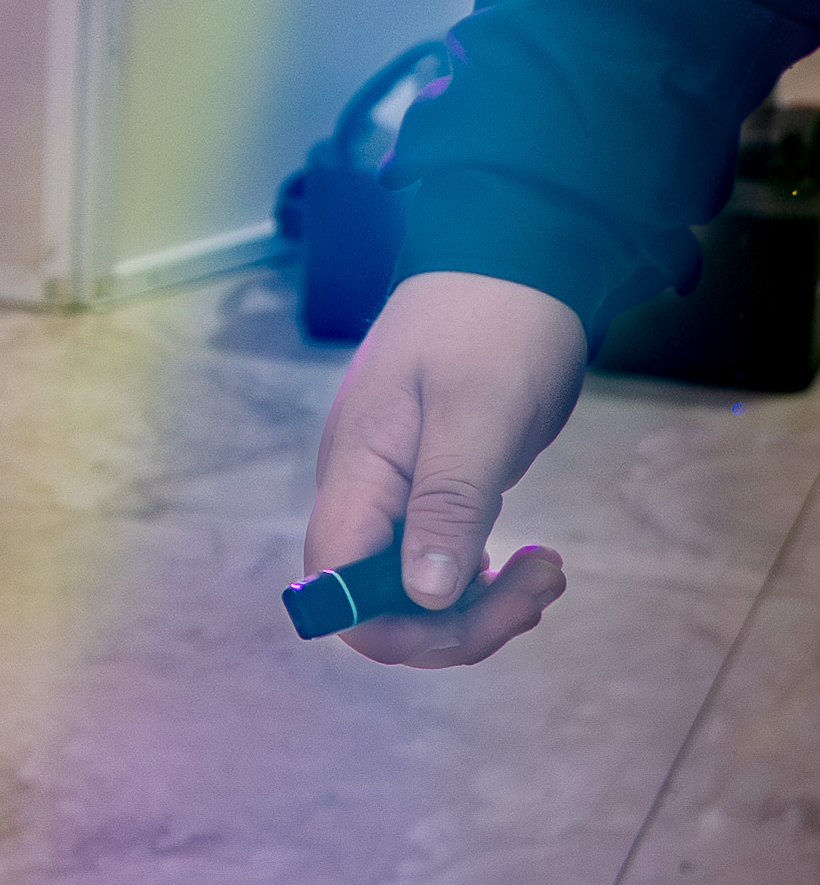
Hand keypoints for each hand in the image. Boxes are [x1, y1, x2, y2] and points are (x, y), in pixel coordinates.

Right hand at [302, 267, 588, 666]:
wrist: (512, 257)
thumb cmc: (495, 322)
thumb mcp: (479, 414)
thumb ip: (446, 504)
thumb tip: (420, 597)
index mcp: (356, 471)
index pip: (336, 586)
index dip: (396, 627)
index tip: (480, 612)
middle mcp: (362, 490)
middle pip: (376, 604)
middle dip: (458, 622)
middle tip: (541, 587)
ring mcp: (393, 489)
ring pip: (411, 591)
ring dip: (480, 605)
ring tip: (547, 572)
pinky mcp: (428, 486)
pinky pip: (437, 561)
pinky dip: (483, 579)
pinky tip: (527, 561)